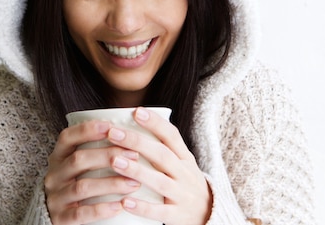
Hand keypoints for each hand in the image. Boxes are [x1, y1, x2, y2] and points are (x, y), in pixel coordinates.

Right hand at [44, 120, 140, 223]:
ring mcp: (56, 198)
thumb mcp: (79, 165)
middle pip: (78, 160)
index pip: (67, 137)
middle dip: (108, 155)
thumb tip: (128, 132)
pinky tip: (119, 206)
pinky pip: (81, 214)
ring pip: (82, 187)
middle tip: (134, 155)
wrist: (57, 218)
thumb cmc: (78, 183)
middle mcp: (54, 175)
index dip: (87, 130)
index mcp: (58, 157)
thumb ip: (95, 150)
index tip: (111, 126)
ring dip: (111, 183)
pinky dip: (101, 209)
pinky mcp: (61, 219)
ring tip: (134, 183)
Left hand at [107, 107, 211, 224]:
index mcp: (185, 158)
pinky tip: (125, 201)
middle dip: (137, 142)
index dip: (155, 123)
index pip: (172, 136)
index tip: (136, 111)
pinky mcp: (177, 216)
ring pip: (160, 182)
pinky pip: (159, 212)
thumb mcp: (183, 163)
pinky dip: (142, 207)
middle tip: (113, 133)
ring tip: (114, 161)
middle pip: (162, 155)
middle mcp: (185, 174)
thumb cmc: (187, 184)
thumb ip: (165, 147)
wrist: (211, 215)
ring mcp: (182, 195)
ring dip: (136, 171)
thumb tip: (137, 120)